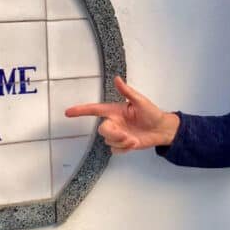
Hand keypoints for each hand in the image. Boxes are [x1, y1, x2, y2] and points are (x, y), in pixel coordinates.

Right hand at [64, 76, 179, 153]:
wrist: (162, 129)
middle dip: (114, 135)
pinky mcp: (122, 145)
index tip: (68, 112)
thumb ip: (127, 91)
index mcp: (115, 111)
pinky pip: (115, 150)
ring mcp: (118, 134)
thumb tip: (117, 78)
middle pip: (103, 130)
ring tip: (134, 139)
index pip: (94, 110)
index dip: (81, 110)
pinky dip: (124, 149)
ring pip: (109, 141)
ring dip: (122, 142)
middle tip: (127, 136)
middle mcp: (114, 122)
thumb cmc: (152, 113)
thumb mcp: (140, 101)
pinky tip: (134, 144)